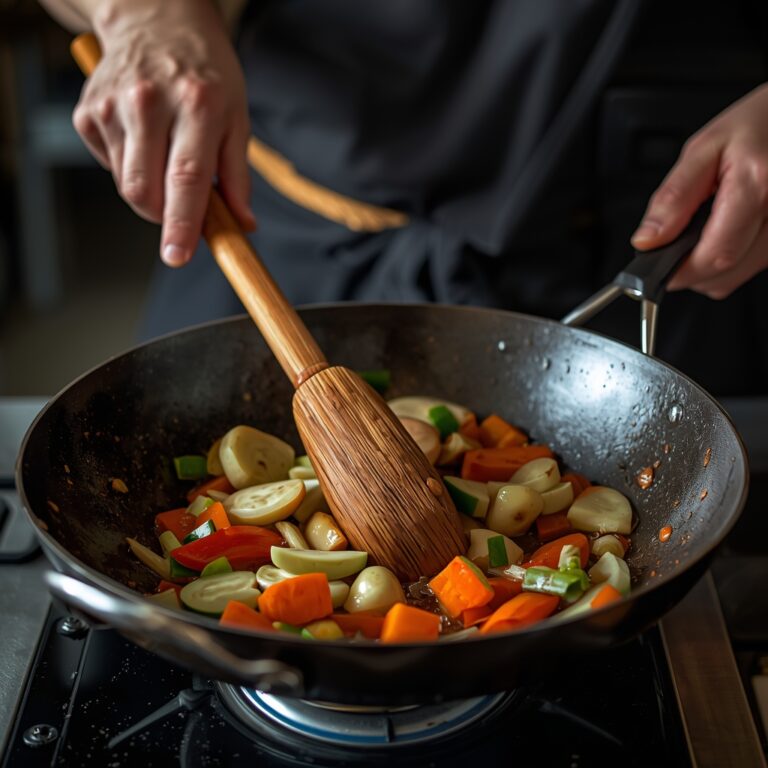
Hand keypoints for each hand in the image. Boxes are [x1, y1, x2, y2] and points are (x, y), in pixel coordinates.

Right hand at [73, 0, 254, 266]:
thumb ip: (237, 176)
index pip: (186, 178)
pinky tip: (143, 140)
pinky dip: (130, 168)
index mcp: (196, 105)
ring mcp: (112, 106)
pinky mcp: (88, 111)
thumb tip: (242, 224)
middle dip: (164, 217)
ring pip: (126, 185)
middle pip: (144, 191)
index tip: (178, 255)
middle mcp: (149, 102)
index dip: (182, 224)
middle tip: (182, 210)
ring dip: (150, 191)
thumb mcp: (237, 117)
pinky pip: (109, 166)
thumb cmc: (205, 72)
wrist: (157, 18)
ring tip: (166, 155)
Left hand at [631, 83, 767, 297]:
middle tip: (675, 242)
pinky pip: (750, 266)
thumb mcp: (704, 149)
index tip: (656, 268)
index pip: (714, 256)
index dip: (679, 271)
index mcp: (757, 186)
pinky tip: (725, 230)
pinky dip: (729, 257)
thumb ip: (673, 198)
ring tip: (704, 228)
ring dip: (709, 266)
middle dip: (689, 269)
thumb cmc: (757, 125)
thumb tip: (648, 240)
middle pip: (724, 274)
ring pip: (736, 277)